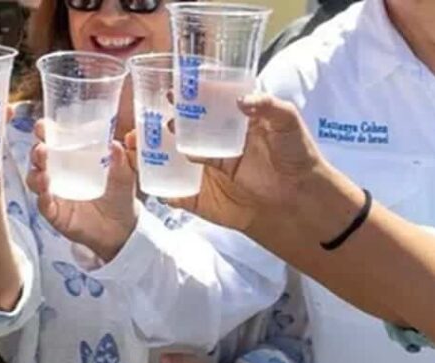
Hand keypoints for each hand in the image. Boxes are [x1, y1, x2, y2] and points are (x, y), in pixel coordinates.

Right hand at [26, 122, 139, 261]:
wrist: (121, 226)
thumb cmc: (119, 194)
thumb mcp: (126, 171)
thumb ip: (125, 156)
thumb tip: (121, 141)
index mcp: (72, 158)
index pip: (53, 141)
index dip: (45, 132)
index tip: (42, 126)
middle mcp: (59, 174)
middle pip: (40, 159)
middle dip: (37, 151)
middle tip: (41, 148)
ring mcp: (55, 194)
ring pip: (36, 181)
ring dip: (36, 175)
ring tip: (42, 172)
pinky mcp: (56, 215)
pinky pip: (44, 206)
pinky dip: (43, 198)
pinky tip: (46, 194)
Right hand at [159, 94, 323, 230]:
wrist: (297, 200)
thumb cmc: (296, 156)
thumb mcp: (287, 121)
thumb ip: (267, 106)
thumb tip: (241, 101)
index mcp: (228, 124)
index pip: (201, 107)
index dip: (185, 99)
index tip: (170, 92)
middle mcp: (212, 147)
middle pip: (179, 134)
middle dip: (159, 127)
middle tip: (145, 121)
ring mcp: (204, 173)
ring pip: (171, 162)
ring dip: (152, 155)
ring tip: (138, 148)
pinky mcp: (200, 199)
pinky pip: (175, 195)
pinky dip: (162, 191)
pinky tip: (151, 182)